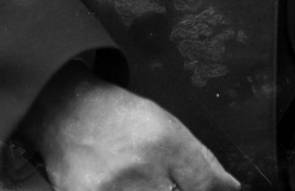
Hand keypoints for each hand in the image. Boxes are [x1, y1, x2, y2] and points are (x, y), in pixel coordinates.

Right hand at [20, 64, 240, 190]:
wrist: (64, 111)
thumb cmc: (119, 116)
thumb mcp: (165, 123)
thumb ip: (200, 159)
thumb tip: (230, 187)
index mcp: (165, 140)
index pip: (203, 184)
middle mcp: (141, 166)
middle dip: (173, 189)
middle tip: (164, 181)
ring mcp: (112, 189)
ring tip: (137, 179)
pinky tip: (119, 184)